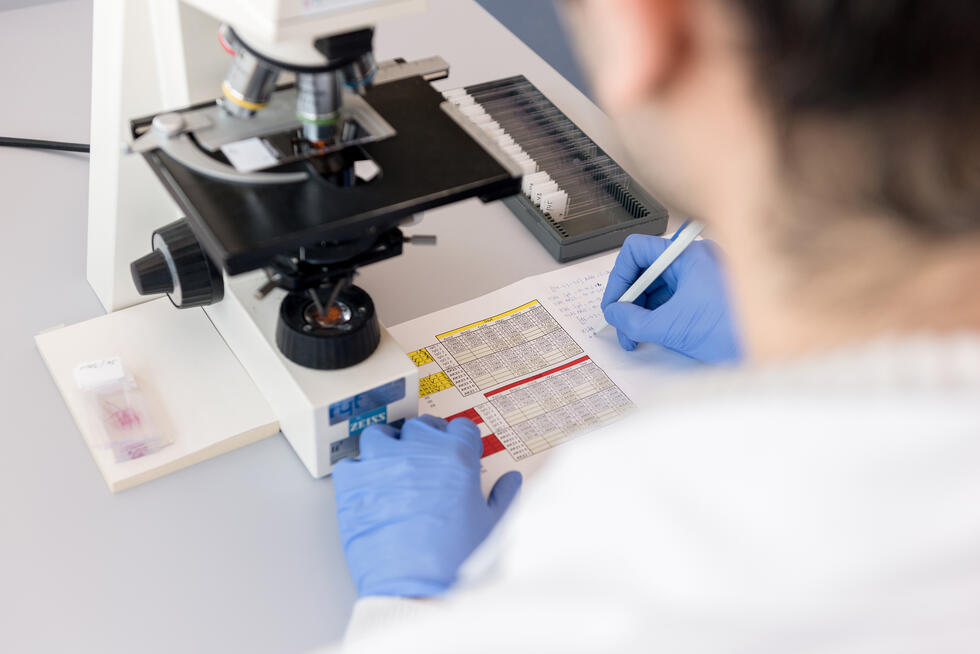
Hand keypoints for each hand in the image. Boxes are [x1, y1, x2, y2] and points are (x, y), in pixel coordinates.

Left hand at [333, 415, 522, 597]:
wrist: (416, 592)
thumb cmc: (455, 564)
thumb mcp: (492, 527)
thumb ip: (503, 497)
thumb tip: (510, 482)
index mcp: (456, 457)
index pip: (460, 427)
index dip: (461, 439)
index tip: (458, 450)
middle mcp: (417, 453)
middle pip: (420, 427)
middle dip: (426, 441)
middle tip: (427, 461)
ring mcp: (382, 465)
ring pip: (381, 436)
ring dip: (388, 447)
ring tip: (393, 468)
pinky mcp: (353, 485)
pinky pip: (351, 463)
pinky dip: (358, 473)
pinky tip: (369, 488)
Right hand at [601, 234, 741, 363]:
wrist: (773, 351)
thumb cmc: (736, 330)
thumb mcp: (672, 326)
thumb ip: (634, 321)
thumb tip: (615, 314)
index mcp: (687, 255)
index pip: (636, 251)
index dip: (619, 278)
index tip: (614, 304)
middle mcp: (695, 260)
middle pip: (645, 271)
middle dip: (629, 300)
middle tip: (622, 326)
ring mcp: (702, 277)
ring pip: (658, 288)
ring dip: (642, 312)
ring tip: (636, 337)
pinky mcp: (707, 296)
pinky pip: (673, 298)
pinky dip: (659, 316)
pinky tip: (653, 334)